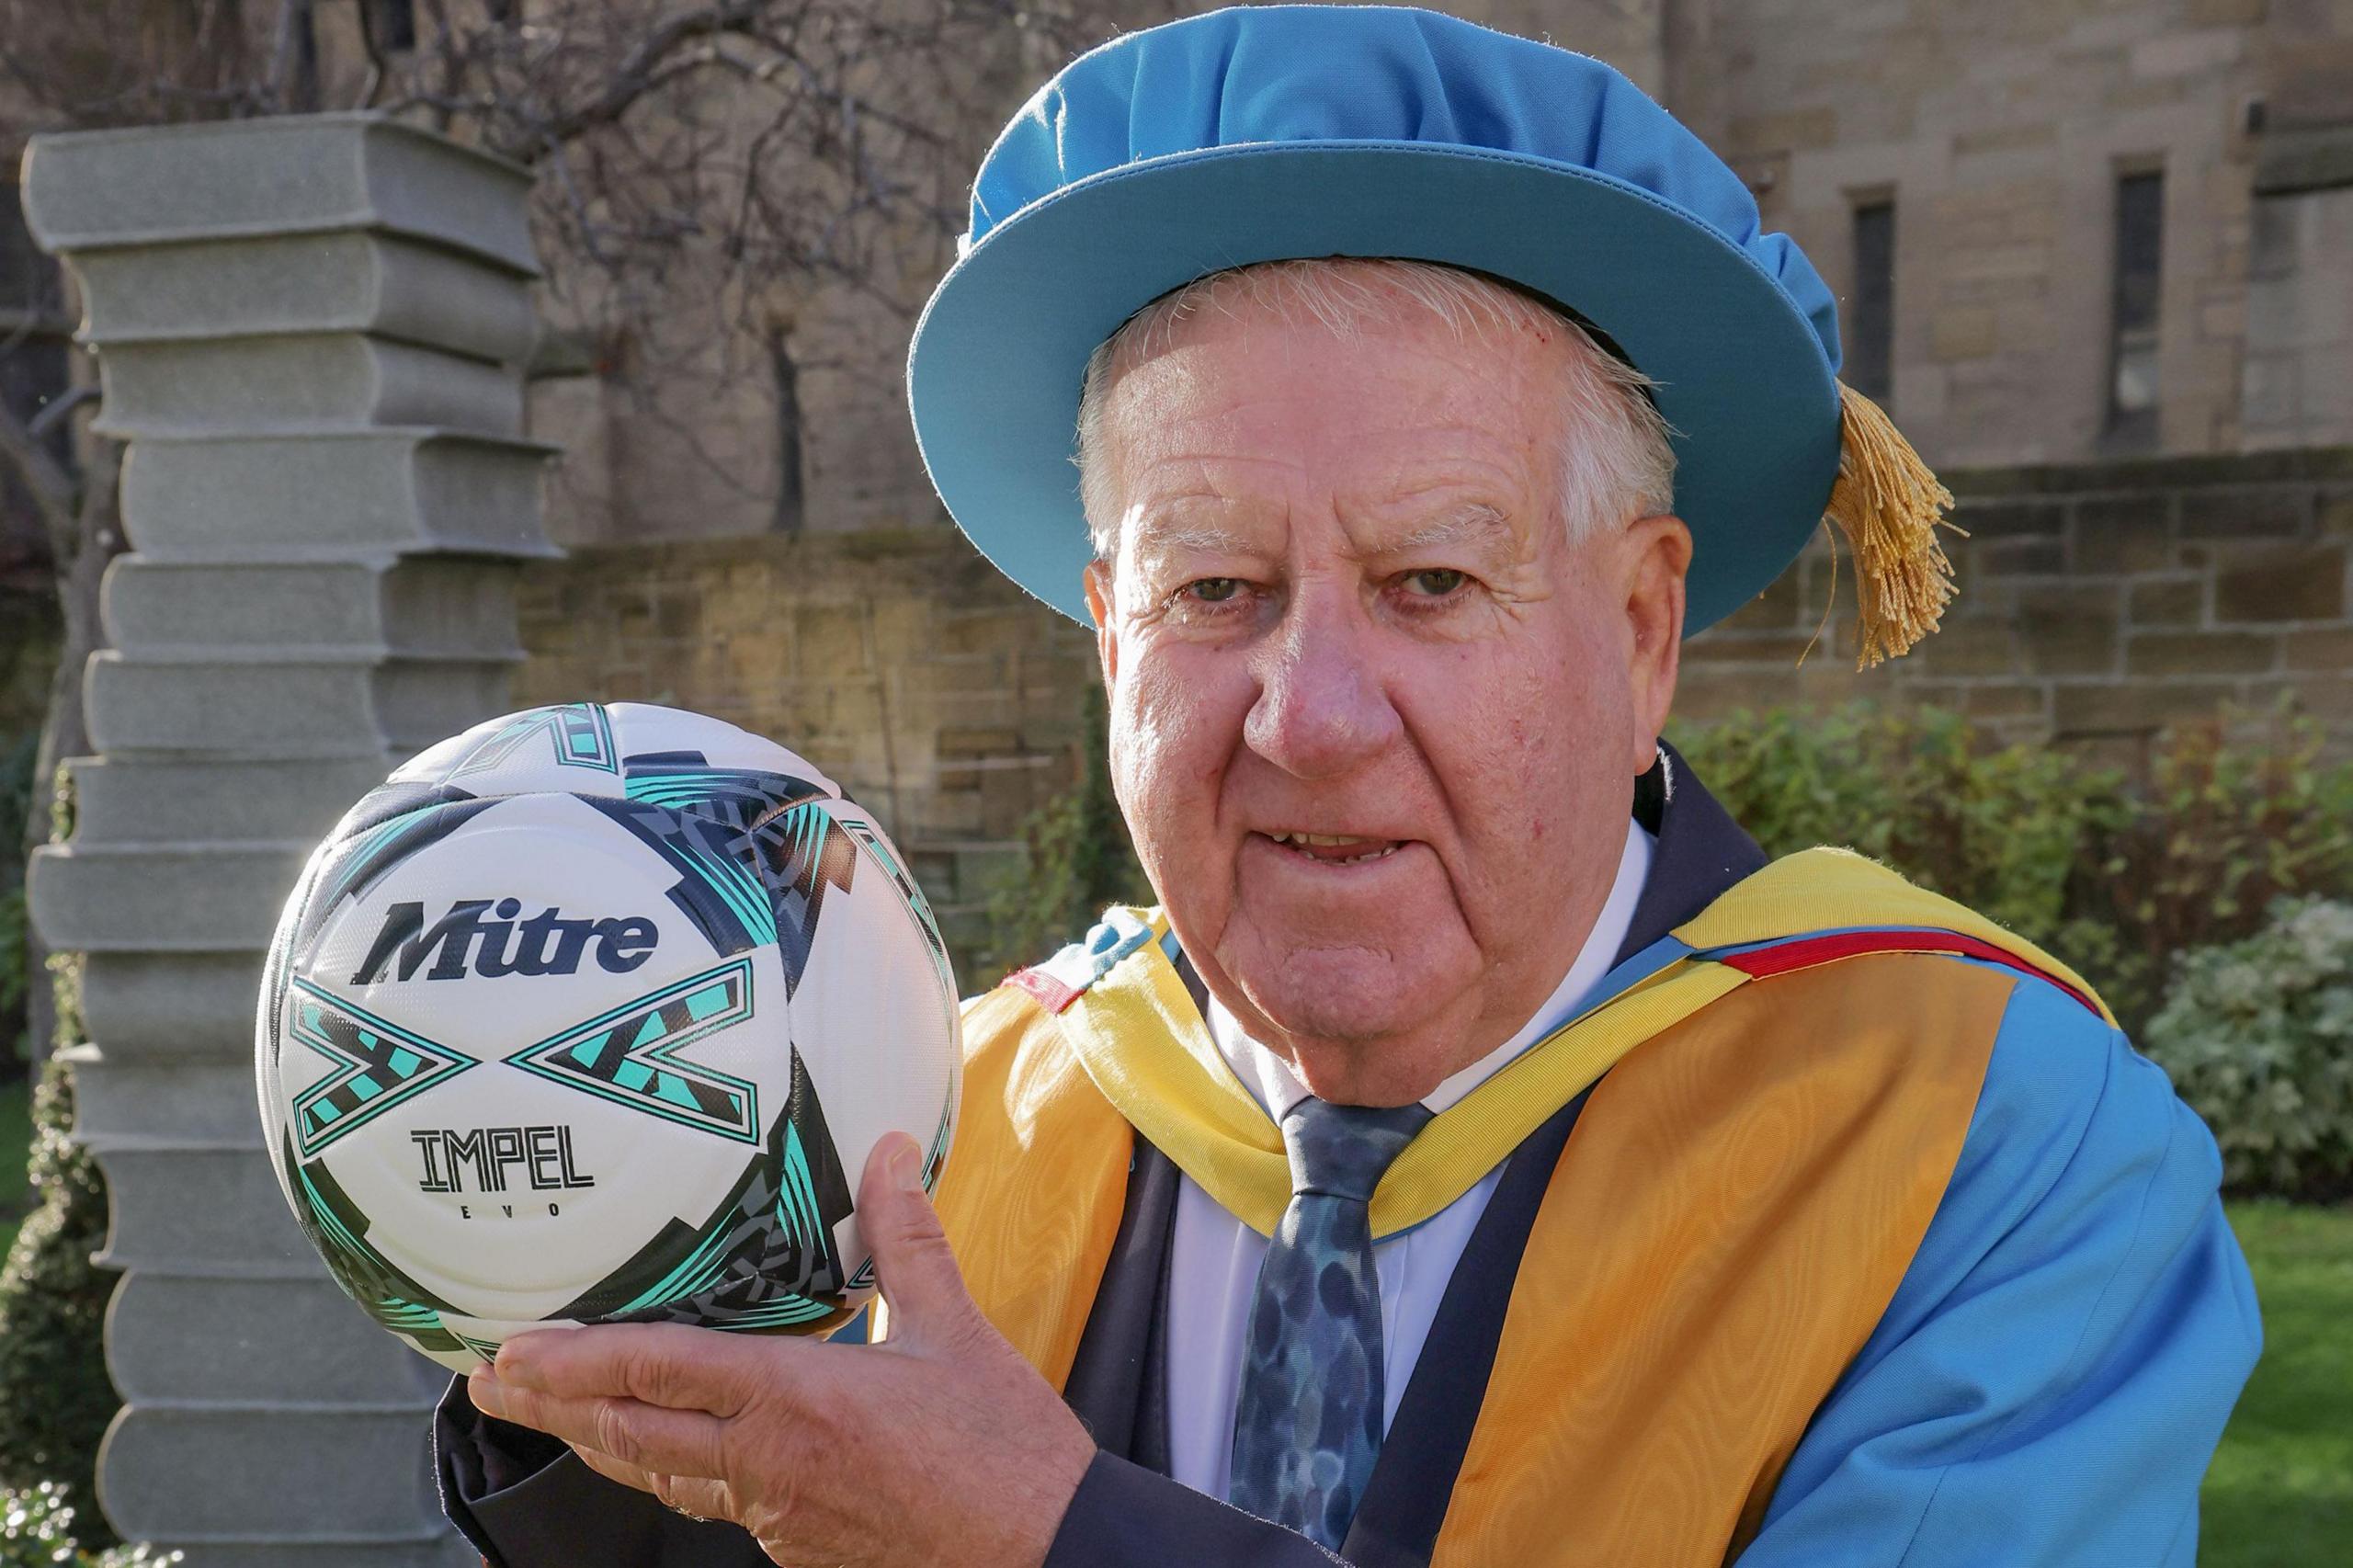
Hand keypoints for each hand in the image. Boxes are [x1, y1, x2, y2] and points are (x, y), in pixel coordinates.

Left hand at [463, 1133, 1097, 1567]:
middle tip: (492, 1381)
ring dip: (600, 1442)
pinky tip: (666, 1456)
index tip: (514, 1352)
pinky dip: (670, 1471)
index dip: (577, 1362)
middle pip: (631, 1437)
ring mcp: (775, 1516)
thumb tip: (889, 1150)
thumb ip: (906, 1239)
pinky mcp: (796, 1547)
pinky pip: (713, 1502)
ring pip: (662, 1477)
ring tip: (553, 1415)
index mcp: (796, 1401)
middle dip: (555, 1408)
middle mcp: (767, 1464)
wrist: (1043, 1554)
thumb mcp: (956, 1330)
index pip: (659, 1374)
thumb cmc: (1004, 1451)